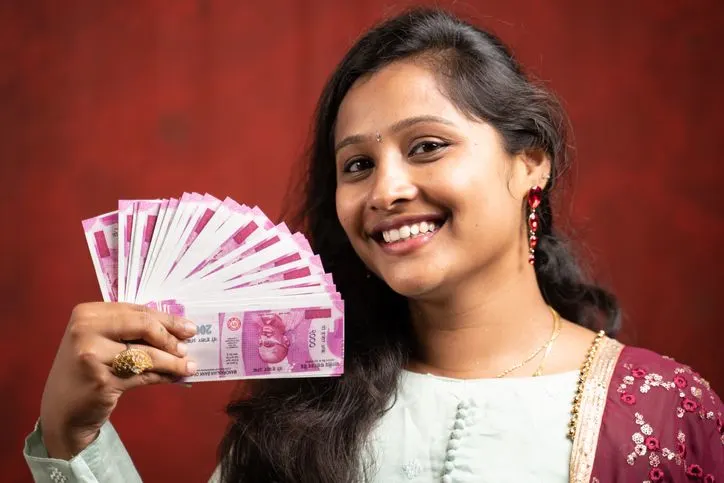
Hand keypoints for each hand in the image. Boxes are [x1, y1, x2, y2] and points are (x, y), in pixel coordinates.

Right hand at [39, 302, 196, 458]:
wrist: (62, 409)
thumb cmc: (87, 369)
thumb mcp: (101, 341)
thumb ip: (130, 330)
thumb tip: (178, 329)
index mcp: (87, 313)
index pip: (137, 310)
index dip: (167, 319)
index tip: (188, 327)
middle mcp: (86, 330)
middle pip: (143, 326)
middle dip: (171, 336)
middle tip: (189, 345)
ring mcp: (92, 356)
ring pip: (147, 353)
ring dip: (173, 361)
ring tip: (189, 365)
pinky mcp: (102, 381)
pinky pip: (143, 375)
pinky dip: (163, 376)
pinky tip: (176, 377)